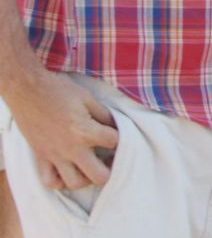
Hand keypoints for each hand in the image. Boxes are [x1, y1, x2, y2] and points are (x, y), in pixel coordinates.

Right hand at [6, 71, 117, 189]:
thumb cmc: (59, 91)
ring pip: (74, 183)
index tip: (117, 134)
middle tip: (109, 159)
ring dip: (86, 178)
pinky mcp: (40, 158)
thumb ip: (104, 115)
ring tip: (89, 167)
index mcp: (86, 131)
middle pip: (99, 176)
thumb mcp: (88, 99)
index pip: (115, 143)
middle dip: (109, 169)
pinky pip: (49, 181)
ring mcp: (55, 156)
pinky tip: (66, 172)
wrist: (28, 91)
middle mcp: (72, 149)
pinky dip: (59, 181)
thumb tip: (116, 126)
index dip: (120, 137)